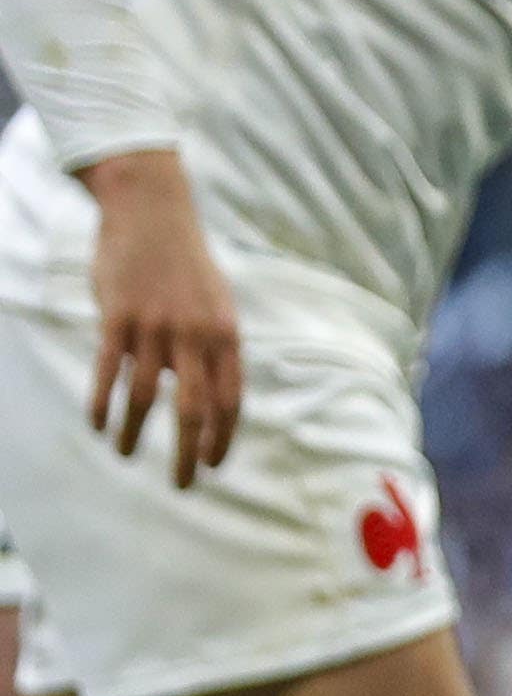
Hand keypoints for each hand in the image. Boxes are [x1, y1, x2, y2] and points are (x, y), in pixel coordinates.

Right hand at [79, 151, 240, 487]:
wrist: (153, 211)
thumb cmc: (187, 264)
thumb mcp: (217, 306)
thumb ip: (213, 350)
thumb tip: (203, 393)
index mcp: (227, 337)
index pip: (231, 403)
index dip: (222, 439)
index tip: (212, 465)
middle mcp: (195, 337)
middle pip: (194, 410)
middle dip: (187, 454)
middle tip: (181, 484)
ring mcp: (154, 327)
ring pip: (146, 395)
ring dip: (133, 432)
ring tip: (124, 453)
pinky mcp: (117, 316)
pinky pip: (108, 369)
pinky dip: (101, 400)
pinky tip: (96, 422)